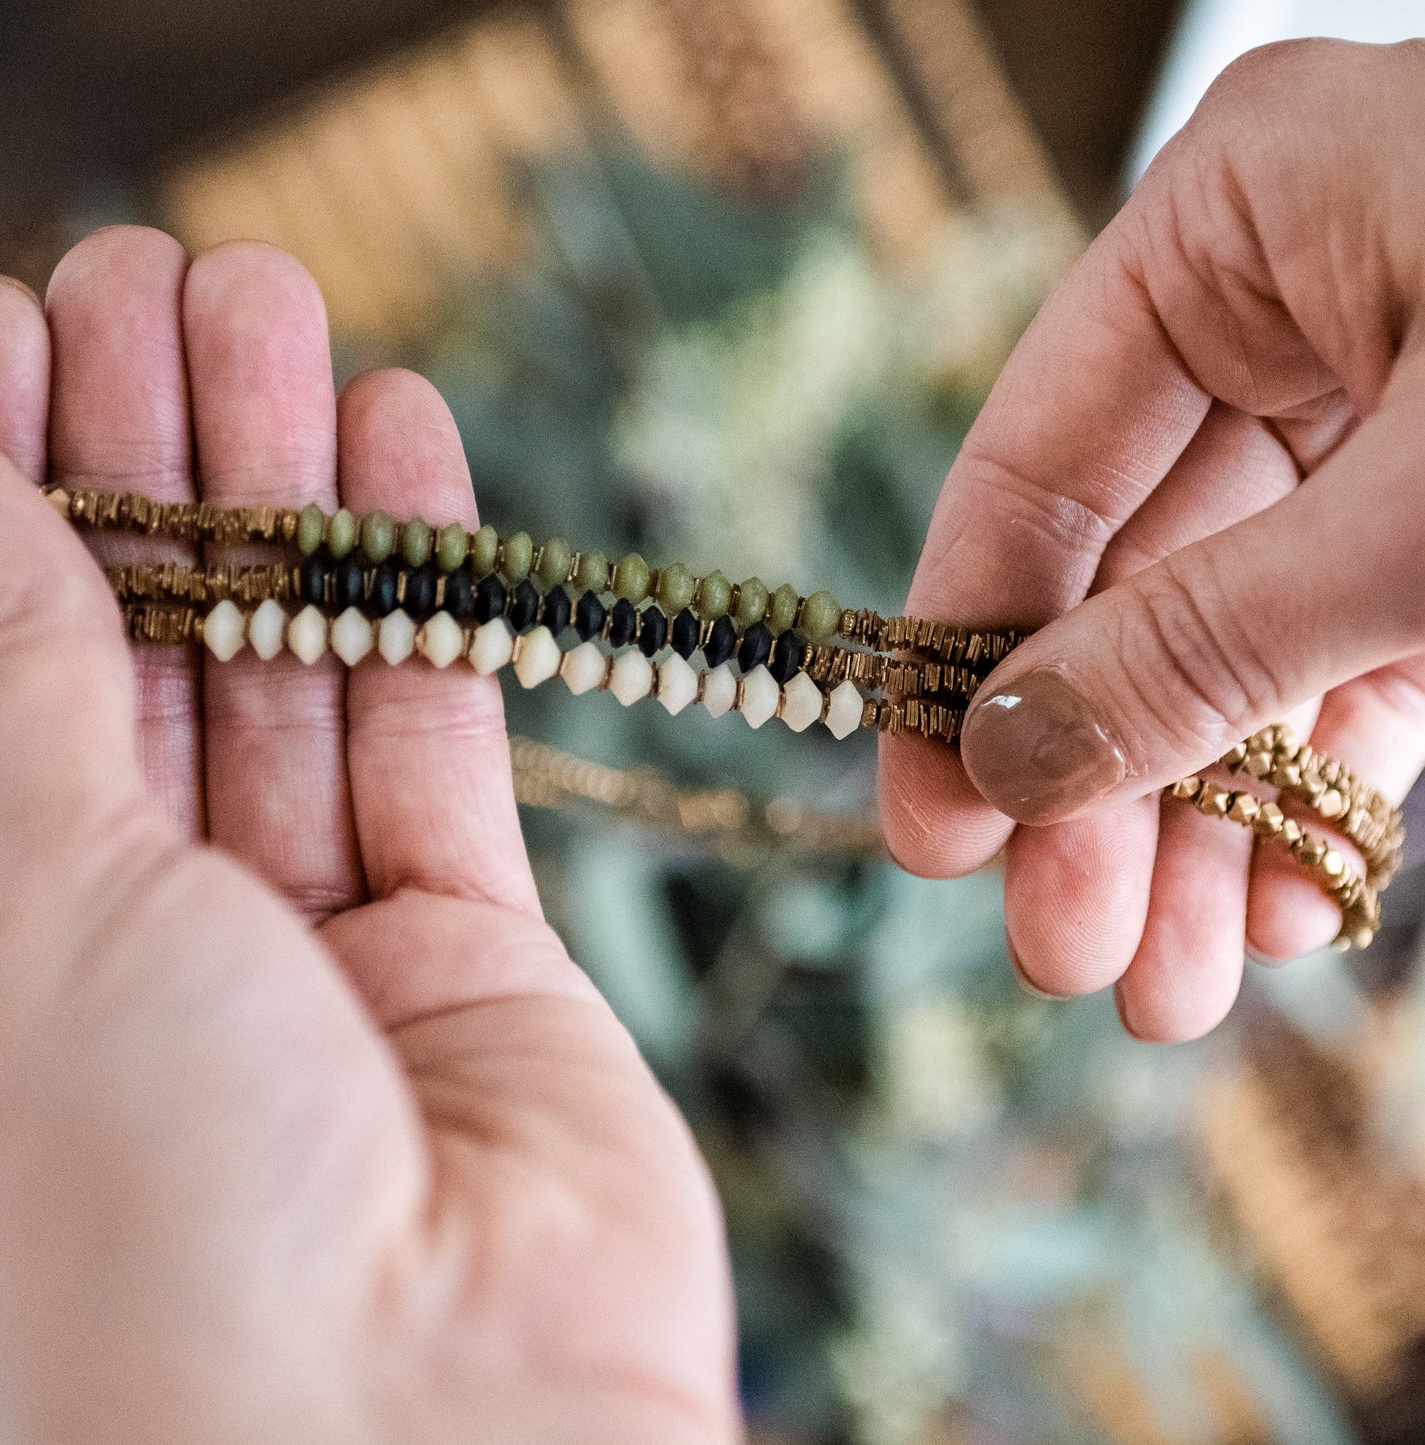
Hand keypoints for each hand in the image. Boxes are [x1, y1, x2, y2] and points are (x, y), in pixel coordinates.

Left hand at [0, 231, 737, 1443]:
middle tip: (172, 275)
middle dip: (152, 454)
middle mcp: (128, 953)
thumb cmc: (148, 1234)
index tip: (7, 320)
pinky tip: (405, 449)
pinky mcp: (468, 955)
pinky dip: (421, 595)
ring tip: (289, 318)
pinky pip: (432, 740)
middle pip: (136, 655)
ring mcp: (307, 954)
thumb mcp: (27, 920)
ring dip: (293, 492)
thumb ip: (19, 693)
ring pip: (291, 677)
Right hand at [882, 38, 1424, 1041]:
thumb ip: (1194, 649)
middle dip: (1098, 785)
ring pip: (1223, 638)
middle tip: (1060, 952)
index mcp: (1235, 224)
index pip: (1029, 467)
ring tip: (1168, 985)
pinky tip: (1279, 904)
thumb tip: (1003, 760)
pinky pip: (1334, 653)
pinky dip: (1311, 781)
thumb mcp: (1420, 528)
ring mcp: (1371, 407)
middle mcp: (1284, 304)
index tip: (931, 826)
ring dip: (1198, 815)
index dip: (965, 657)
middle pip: (1121, 582)